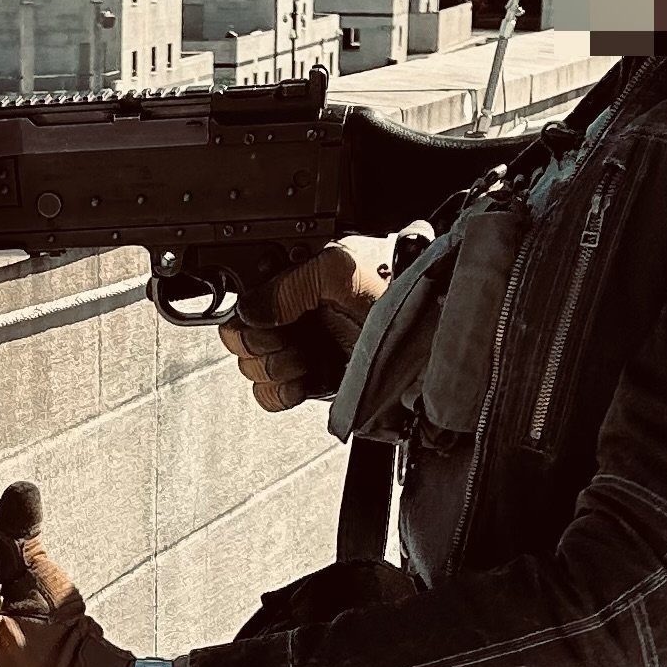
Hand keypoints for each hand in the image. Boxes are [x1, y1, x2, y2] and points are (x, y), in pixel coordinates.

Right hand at [220, 233, 402, 411]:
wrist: (427, 328)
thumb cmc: (394, 284)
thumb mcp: (339, 271)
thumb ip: (288, 287)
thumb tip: (250, 311)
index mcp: (291, 280)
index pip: (242, 299)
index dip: (247, 314)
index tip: (269, 320)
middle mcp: (290, 315)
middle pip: (239, 339)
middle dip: (259, 344)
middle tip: (288, 340)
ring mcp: (297, 349)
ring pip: (251, 369)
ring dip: (274, 368)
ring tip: (304, 361)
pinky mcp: (308, 381)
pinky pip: (268, 396)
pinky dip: (279, 393)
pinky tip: (303, 381)